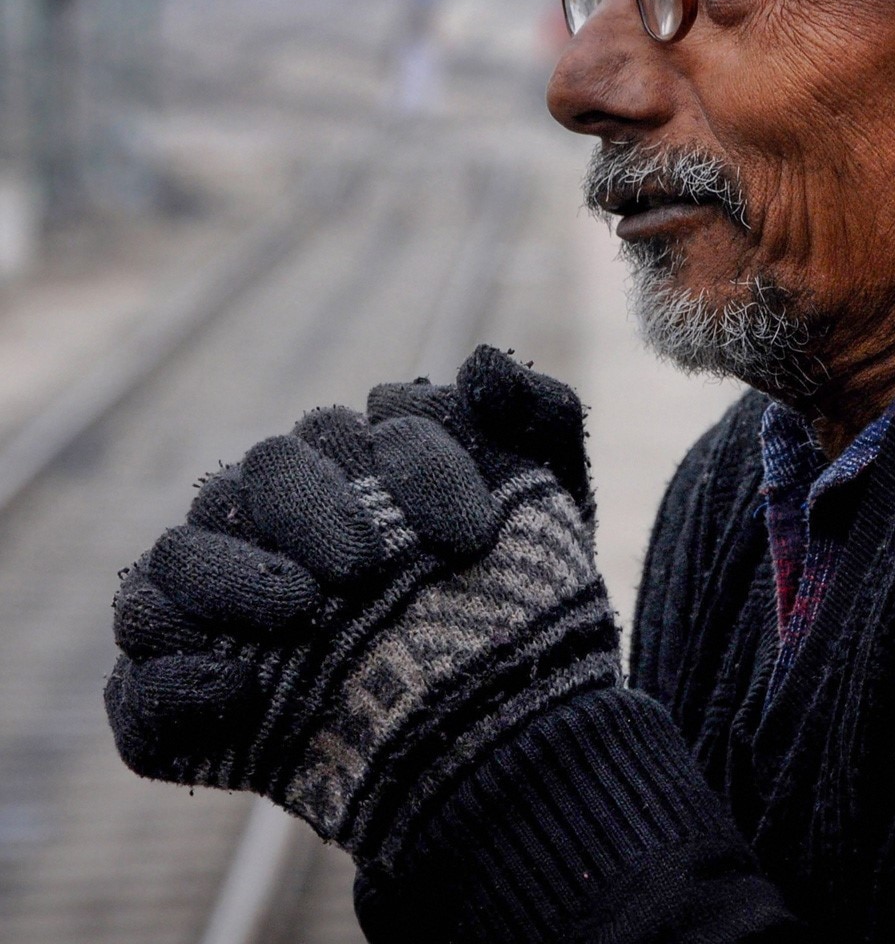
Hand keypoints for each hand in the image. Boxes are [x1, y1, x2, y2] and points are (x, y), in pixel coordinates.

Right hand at [105, 346, 620, 866]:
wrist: (514, 729)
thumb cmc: (523, 600)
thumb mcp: (557, 506)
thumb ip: (539, 416)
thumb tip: (482, 363)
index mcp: (343, 472)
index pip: (349, 433)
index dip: (413, 471)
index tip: (473, 537)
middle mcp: (270, 531)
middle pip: (253, 477)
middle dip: (309, 509)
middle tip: (369, 567)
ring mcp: (220, 618)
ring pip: (173, 563)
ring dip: (227, 580)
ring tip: (303, 612)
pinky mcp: (187, 709)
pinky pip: (139, 688)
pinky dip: (173, 685)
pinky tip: (239, 694)